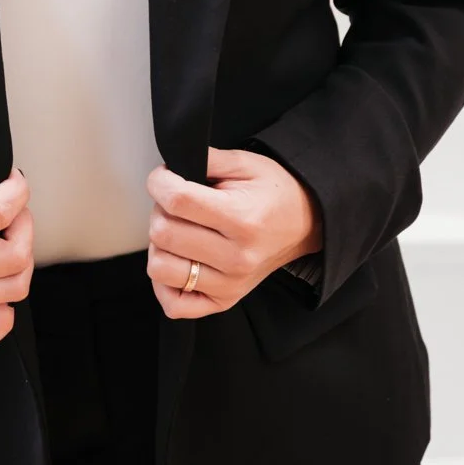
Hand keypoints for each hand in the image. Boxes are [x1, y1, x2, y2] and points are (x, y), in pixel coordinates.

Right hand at [0, 163, 33, 353]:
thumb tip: (1, 181)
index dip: (17, 192)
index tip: (13, 180)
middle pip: (14, 258)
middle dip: (24, 225)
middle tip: (11, 207)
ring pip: (11, 291)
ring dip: (20, 261)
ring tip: (5, 238)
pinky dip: (0, 320)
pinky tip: (0, 294)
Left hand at [145, 147, 322, 319]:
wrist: (304, 223)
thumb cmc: (274, 193)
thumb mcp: (246, 163)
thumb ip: (206, 159)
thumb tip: (171, 165)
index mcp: (242, 219)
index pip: (177, 201)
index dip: (159, 182)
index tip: (164, 177)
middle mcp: (236, 257)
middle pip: (163, 233)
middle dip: (158, 210)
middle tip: (174, 203)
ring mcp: (229, 284)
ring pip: (160, 268)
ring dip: (159, 245)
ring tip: (177, 231)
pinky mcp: (223, 300)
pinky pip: (174, 304)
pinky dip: (165, 284)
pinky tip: (178, 261)